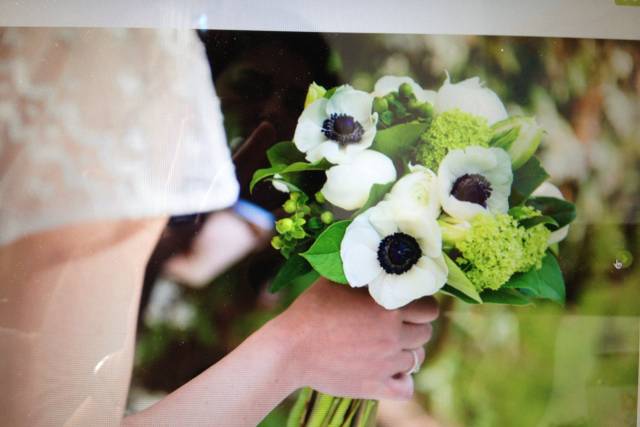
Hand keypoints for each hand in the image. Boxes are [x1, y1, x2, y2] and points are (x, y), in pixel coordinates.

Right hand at [270, 278, 438, 399]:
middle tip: (395, 325)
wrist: (289, 349)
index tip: (407, 307)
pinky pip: (406, 388)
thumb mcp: (336, 279)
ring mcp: (385, 363)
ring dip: (405, 352)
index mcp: (387, 306)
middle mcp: (392, 334)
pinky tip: (388, 371)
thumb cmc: (311, 309)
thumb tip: (372, 248)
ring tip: (385, 346)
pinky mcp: (375, 386)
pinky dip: (401, 381)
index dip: (420, 306)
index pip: (430, 308)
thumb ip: (362, 268)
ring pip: (416, 359)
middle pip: (425, 333)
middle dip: (414, 328)